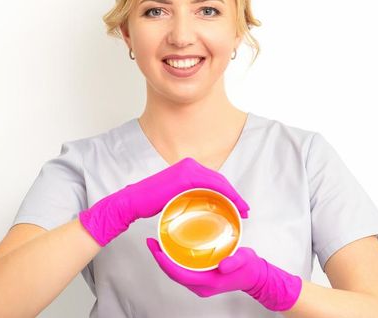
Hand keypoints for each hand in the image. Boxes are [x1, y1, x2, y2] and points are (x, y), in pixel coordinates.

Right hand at [79, 157, 249, 245]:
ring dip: (234, 197)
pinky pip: (212, 185)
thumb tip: (198, 205)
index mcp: (187, 168)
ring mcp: (188, 169)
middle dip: (235, 195)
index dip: (229, 192)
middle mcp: (190, 165)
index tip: (239, 206)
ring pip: (220, 183)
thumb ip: (187, 195)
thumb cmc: (149, 203)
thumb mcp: (173, 196)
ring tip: (242, 211)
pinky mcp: (186, 177)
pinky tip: (232, 205)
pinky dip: (225, 195)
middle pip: (220, 180)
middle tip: (245, 210)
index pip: (214, 180)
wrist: (132, 202)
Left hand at [146, 239, 301, 310]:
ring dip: (165, 260)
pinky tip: (171, 249)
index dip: (165, 262)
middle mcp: (201, 285)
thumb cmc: (249, 268)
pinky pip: (182, 271)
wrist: (255, 276)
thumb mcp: (244, 260)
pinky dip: (174, 260)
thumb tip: (223, 265)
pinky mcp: (201, 278)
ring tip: (158, 243)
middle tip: (152, 241)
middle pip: (173, 274)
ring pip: (176, 273)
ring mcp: (200, 283)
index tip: (156, 249)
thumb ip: (235, 261)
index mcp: (208, 282)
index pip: (179, 274)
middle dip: (160, 259)